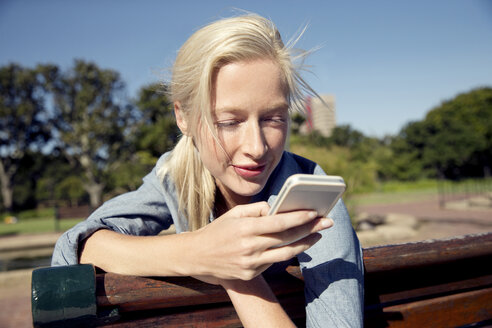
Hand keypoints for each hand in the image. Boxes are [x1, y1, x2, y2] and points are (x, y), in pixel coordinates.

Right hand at [189, 201, 332, 280]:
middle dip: (310, 229)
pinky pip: (273, 262)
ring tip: (318, 235)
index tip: (314, 212)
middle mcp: (249, 247)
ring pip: (285, 254)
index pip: (279, 223)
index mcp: (245, 228)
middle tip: (327, 222)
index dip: (299, 218)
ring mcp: (250, 263)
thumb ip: (256, 209)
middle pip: (287, 238)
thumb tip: (278, 209)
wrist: (197, 256)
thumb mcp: (234, 214)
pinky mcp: (250, 274)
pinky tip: (297, 244)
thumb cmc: (218, 231)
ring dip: (305, 244)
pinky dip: (286, 252)